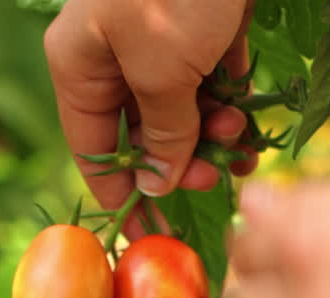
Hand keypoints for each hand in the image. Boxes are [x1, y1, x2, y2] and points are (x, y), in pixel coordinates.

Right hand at [44, 0, 257, 228]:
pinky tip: (247, 130)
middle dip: (179, 161)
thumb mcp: (161, 68)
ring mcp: (159, 41)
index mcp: (81, 64)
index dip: (120, 196)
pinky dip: (230, 110)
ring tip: (237, 134)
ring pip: (183, 112)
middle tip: (211, 178)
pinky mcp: (205, 27)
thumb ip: (163, 131)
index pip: (93, 149)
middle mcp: (115, 56)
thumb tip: (157, 187)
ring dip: (211, 135)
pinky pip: (214, 86)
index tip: (147, 236)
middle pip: (143, 134)